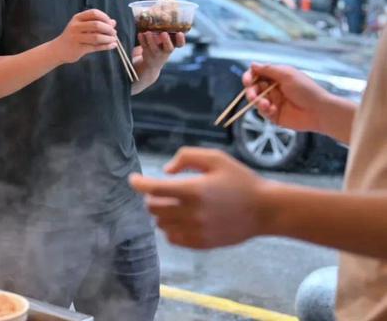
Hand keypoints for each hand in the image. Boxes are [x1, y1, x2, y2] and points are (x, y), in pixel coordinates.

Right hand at [52, 9, 117, 63]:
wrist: (58, 50)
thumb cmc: (73, 37)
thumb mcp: (83, 27)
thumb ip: (97, 23)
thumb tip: (113, 22)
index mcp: (77, 18)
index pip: (94, 13)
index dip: (105, 17)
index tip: (111, 23)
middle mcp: (76, 26)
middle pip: (96, 25)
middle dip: (108, 29)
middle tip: (114, 33)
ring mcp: (76, 38)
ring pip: (97, 37)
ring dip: (108, 39)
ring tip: (114, 40)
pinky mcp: (78, 49)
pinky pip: (95, 47)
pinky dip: (106, 46)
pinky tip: (112, 45)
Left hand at [129, 147, 269, 248]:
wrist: (265, 210)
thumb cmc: (240, 180)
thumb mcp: (216, 158)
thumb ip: (186, 157)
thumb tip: (165, 171)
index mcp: (194, 190)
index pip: (154, 189)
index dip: (139, 184)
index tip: (133, 179)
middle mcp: (193, 213)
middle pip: (154, 208)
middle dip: (151, 198)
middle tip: (159, 191)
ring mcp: (197, 231)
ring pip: (161, 225)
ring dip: (160, 213)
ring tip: (170, 204)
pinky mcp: (202, 243)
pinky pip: (173, 239)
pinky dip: (170, 228)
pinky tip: (179, 219)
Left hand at [136, 32, 185, 72]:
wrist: (151, 64)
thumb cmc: (160, 46)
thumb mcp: (166, 40)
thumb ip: (166, 30)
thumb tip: (164, 12)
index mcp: (172, 45)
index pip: (180, 44)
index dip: (181, 40)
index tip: (180, 33)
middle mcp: (166, 51)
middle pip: (168, 48)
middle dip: (167, 41)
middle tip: (164, 33)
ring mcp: (156, 54)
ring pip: (154, 48)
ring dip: (151, 40)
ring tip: (148, 32)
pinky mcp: (147, 54)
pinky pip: (144, 47)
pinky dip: (142, 40)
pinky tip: (140, 34)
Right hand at [243, 63, 329, 132]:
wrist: (319, 111)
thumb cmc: (307, 90)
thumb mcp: (287, 75)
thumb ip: (269, 69)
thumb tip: (252, 64)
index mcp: (276, 76)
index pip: (257, 74)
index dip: (249, 77)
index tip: (247, 81)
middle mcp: (273, 88)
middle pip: (253, 88)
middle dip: (251, 92)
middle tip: (253, 97)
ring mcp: (273, 101)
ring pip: (256, 101)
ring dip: (258, 102)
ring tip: (266, 106)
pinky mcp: (274, 114)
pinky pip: (262, 112)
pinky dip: (265, 111)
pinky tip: (273, 110)